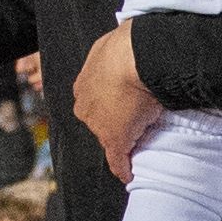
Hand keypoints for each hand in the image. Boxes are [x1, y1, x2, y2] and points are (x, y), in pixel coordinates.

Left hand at [70, 29, 164, 173]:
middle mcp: (85, 106)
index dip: (109, 105)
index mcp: (83, 85)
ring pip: (109, 136)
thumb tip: (121, 54)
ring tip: (138, 141)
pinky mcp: (115, 140)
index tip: (121, 106)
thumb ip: (110, 57)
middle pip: (99, 120)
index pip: (94, 101)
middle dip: (113, 122)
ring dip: (123, 139)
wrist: (134, 59)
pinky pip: (117, 159)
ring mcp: (99, 125)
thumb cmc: (126, 48)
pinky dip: (122, 167)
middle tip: (134, 120)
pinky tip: (127, 173)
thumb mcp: (111, 47)